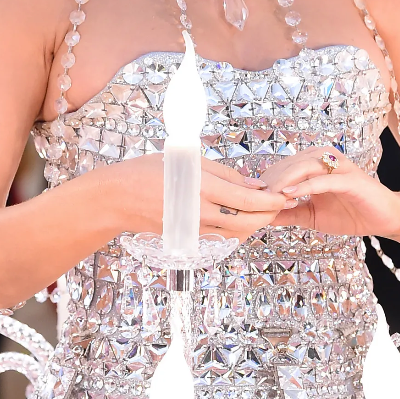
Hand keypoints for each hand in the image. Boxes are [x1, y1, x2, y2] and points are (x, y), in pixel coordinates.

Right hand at [101, 153, 289, 244]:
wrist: (117, 198)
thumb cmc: (149, 171)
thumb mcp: (188, 161)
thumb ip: (223, 174)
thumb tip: (254, 184)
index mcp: (201, 188)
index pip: (246, 199)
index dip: (269, 200)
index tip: (282, 195)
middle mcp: (199, 212)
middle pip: (246, 222)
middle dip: (267, 215)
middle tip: (277, 204)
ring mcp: (193, 229)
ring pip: (235, 233)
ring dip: (253, 223)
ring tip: (261, 209)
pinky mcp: (187, 237)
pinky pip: (220, 236)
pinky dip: (236, 228)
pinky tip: (239, 217)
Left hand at [262, 147, 399, 238]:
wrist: (384, 219)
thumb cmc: (350, 213)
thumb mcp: (312, 216)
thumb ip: (289, 213)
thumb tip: (262, 216)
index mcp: (315, 164)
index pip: (283, 168)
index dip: (266, 182)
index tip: (249, 198)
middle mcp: (325, 159)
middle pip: (289, 164)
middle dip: (270, 182)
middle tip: (254, 199)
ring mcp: (339, 167)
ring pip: (303, 167)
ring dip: (283, 181)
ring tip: (268, 196)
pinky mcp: (351, 178)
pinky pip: (323, 179)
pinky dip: (305, 185)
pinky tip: (289, 193)